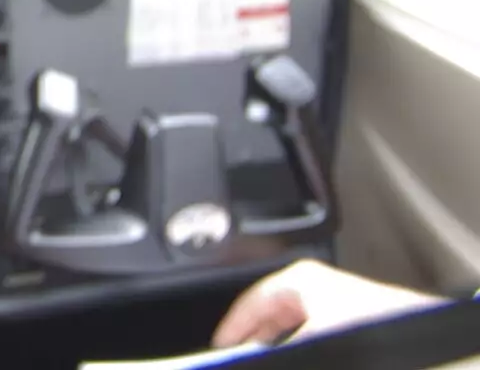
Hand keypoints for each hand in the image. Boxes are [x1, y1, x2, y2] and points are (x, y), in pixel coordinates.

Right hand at [213, 260, 445, 347]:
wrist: (414, 326)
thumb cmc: (368, 319)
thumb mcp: (311, 338)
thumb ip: (279, 349)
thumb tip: (252, 356)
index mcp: (296, 280)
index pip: (251, 302)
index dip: (233, 327)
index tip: (222, 345)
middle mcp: (311, 286)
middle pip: (270, 314)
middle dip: (255, 337)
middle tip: (242, 353)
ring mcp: (330, 300)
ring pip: (290, 324)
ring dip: (277, 342)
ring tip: (267, 356)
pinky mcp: (347, 316)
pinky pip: (309, 330)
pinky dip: (298, 343)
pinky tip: (301, 354)